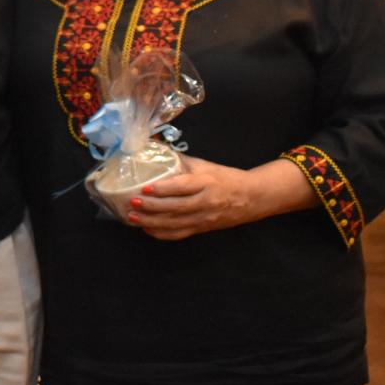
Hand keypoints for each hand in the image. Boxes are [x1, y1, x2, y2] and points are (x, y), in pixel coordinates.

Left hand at [127, 157, 267, 240]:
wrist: (251, 198)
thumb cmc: (226, 178)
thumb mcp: (205, 166)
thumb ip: (181, 161)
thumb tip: (154, 150)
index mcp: (206, 182)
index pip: (183, 187)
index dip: (163, 189)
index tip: (145, 188)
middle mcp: (205, 202)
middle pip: (176, 207)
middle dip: (152, 207)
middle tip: (133, 203)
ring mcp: (204, 218)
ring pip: (175, 223)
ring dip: (152, 222)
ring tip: (133, 217)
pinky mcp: (202, 229)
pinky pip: (179, 234)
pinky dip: (161, 233)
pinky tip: (146, 228)